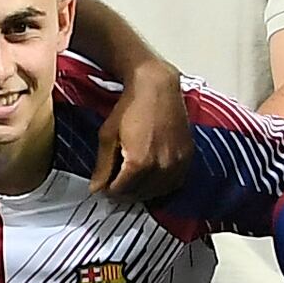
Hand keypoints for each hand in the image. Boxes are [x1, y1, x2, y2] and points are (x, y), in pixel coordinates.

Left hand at [86, 59, 189, 196]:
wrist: (157, 88)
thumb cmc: (131, 107)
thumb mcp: (108, 136)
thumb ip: (103, 166)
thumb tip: (96, 188)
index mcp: (139, 163)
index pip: (121, 192)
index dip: (109, 192)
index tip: (104, 188)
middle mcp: (161, 166)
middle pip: (139, 194)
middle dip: (124, 193)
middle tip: (115, 186)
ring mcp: (177, 163)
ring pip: (158, 192)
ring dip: (143, 192)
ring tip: (131, 183)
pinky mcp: (187, 157)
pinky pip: (174, 183)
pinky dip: (161, 186)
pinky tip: (151, 179)